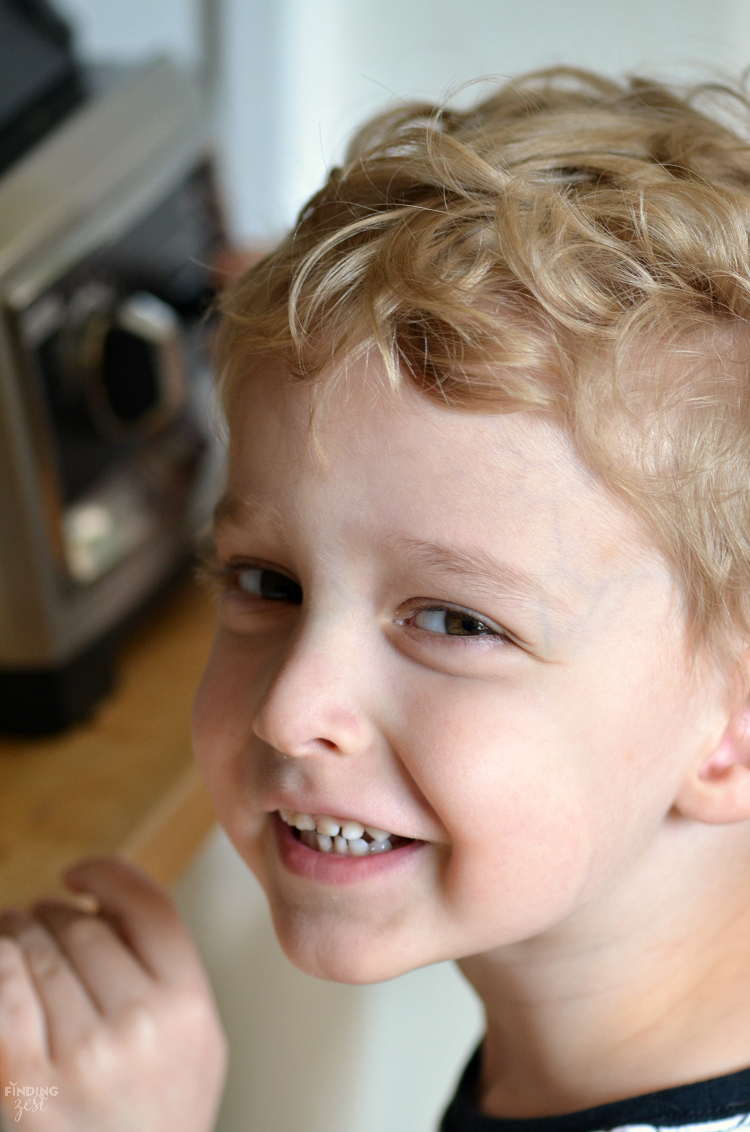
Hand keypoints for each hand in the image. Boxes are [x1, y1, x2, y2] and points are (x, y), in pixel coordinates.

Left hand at [0, 857, 226, 1131]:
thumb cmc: (158, 1112)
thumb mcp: (196, 1037)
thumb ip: (166, 968)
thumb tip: (102, 902)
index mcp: (188, 1004)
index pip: (147, 905)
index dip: (106, 874)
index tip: (81, 874)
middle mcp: (140, 1024)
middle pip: (84, 926)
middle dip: (51, 910)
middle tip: (38, 913)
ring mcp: (83, 1054)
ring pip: (39, 952)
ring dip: (16, 930)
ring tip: (11, 930)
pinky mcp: (28, 1081)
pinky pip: (5, 992)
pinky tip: (1, 957)